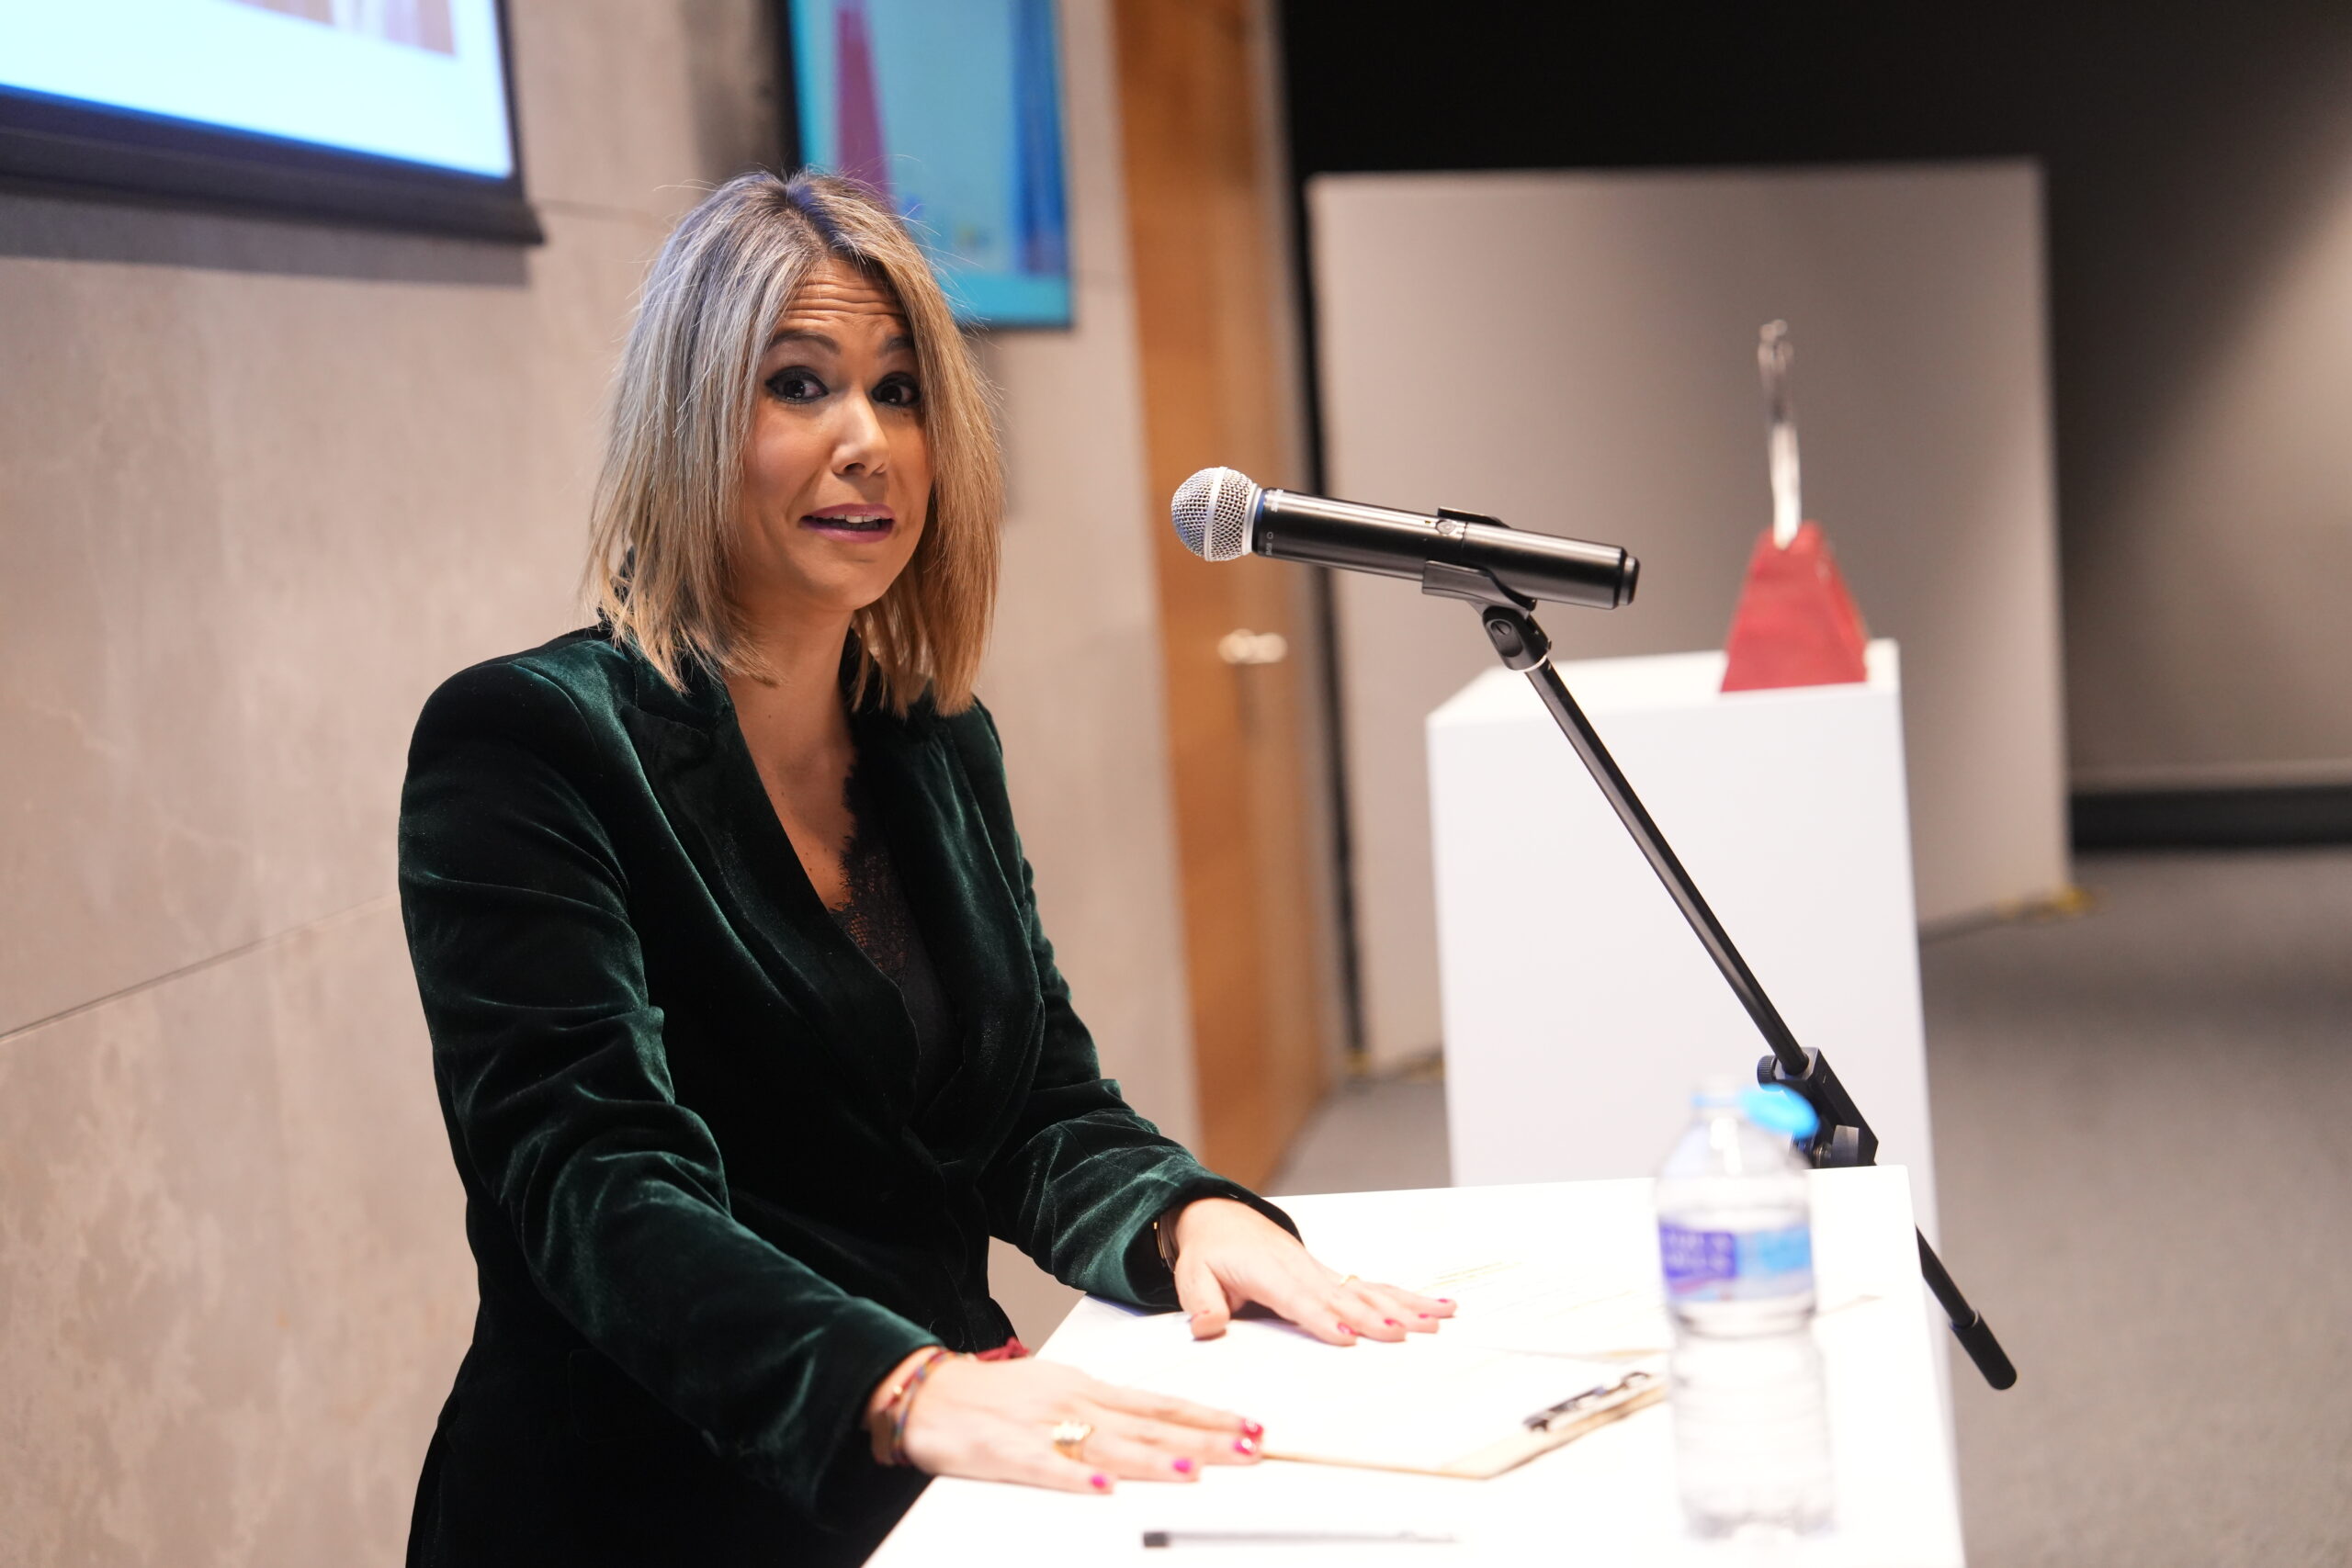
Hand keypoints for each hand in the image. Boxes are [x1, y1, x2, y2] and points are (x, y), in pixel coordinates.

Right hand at [884, 1352, 1263, 1491]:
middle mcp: (1075, 1402)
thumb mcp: (1059, 1388)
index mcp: (1089, 1388)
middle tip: (1249, 1448)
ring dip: (1155, 1459)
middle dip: (1204, 1438)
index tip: (1249, 1426)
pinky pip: (1047, 1468)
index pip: (1162, 1404)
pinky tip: (1104, 1486)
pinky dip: (1077, 1477)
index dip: (1209, 1417)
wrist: (931, 1393)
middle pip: (1150, 1425)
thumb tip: (1157, 1423)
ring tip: (1196, 1469)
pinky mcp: (1009, 1452)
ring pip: (1110, 1445)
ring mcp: (1043, 1427)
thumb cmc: (996, 1396)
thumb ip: (1106, 1408)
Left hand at [1168, 1198, 1455, 1343]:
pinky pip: (1373, 1287)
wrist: (1219, 1218)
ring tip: (1437, 1320)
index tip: (1349, 1335)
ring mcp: (1322, 1271)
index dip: (1323, 1317)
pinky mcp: (1332, 1276)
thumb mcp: (1193, 1277)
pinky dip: (1406, 1296)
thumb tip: (1207, 1327)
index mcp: (1268, 1273)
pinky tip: (1437, 1306)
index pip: (1298, 1299)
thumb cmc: (1209, 1251)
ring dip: (1404, 1305)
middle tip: (1406, 1334)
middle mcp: (1302, 1269)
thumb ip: (1203, 1303)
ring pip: (1368, 1289)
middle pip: (1344, 1296)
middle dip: (1375, 1315)